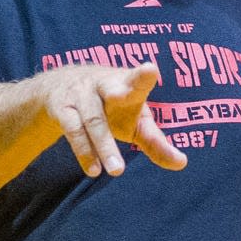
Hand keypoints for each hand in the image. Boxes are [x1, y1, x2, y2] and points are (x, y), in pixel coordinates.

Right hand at [42, 62, 186, 176]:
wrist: (59, 86)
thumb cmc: (112, 106)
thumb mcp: (134, 120)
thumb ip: (156, 142)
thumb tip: (182, 164)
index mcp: (127, 83)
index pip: (137, 79)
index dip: (143, 75)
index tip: (150, 69)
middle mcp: (104, 85)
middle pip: (112, 90)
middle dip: (118, 90)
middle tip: (122, 94)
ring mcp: (81, 95)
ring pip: (93, 120)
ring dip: (104, 145)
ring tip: (117, 170)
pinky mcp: (62, 109)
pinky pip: (73, 131)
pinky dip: (84, 151)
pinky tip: (94, 170)